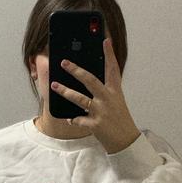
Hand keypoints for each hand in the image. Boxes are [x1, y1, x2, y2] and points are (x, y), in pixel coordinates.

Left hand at [50, 37, 140, 153]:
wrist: (127, 142)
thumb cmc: (120, 119)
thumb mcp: (116, 102)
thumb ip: (104, 91)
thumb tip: (85, 80)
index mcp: (115, 91)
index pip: (113, 69)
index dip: (109, 54)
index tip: (105, 40)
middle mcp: (108, 99)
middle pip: (90, 80)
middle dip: (75, 70)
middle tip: (64, 62)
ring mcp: (101, 112)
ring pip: (80, 98)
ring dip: (65, 91)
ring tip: (54, 85)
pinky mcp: (95, 125)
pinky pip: (78, 119)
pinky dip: (72, 118)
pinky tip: (68, 118)